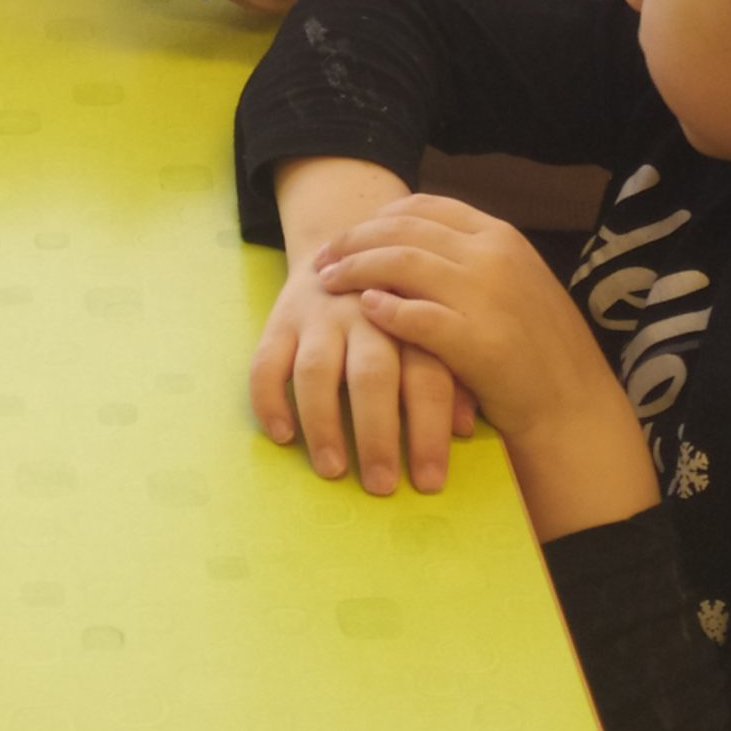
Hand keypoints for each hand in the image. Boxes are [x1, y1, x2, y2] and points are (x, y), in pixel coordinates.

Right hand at [252, 252, 475, 495]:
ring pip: (316, 369)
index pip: (426, 379)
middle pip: (371, 375)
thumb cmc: (399, 310)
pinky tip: (281, 435)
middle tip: (381, 486)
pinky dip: (269, 399)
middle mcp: (365, 316)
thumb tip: (465, 427)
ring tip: (332, 470)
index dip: (428, 432)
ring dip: (323, 423)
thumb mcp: (431, 335)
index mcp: (412, 323)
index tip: (429, 482)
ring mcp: (318, 316)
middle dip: (377, 434)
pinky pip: (266, 361)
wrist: (344, 245)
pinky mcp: (279, 320)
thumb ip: (451, 378)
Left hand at [316, 194, 659, 540]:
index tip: (349, 236)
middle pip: (402, 229)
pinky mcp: (478, 340)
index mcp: (501, 236)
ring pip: (401, 263)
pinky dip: (385, 309)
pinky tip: (364, 311)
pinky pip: (416, 315)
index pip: (424, 207)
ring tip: (328, 283)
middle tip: (321, 260)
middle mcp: (493, 255)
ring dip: (356, 269)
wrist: (574, 409)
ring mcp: (487, 295)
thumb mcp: (512, 284)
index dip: (377, 218)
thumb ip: (469, 259)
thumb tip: (413, 241)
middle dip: (353, 241)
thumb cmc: (537, 351)